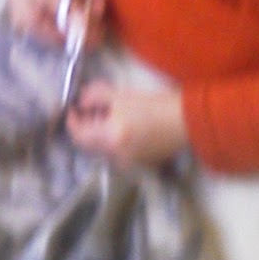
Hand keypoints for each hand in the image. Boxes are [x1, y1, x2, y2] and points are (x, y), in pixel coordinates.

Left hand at [66, 79, 187, 166]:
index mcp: (111, 139)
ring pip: (103, 150)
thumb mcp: (121, 96)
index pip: (79, 136)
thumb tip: (81, 101)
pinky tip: (121, 127)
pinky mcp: (141, 164)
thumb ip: (95, 96)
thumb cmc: (154, 106)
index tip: (73, 109)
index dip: (72, 122)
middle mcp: (117, 156)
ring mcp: (129, 163)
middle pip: (89, 146)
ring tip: (105, 116)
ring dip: (98, 135)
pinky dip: (112, 141)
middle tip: (88, 111)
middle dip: (84, 128)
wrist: (187, 121)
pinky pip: (117, 153)